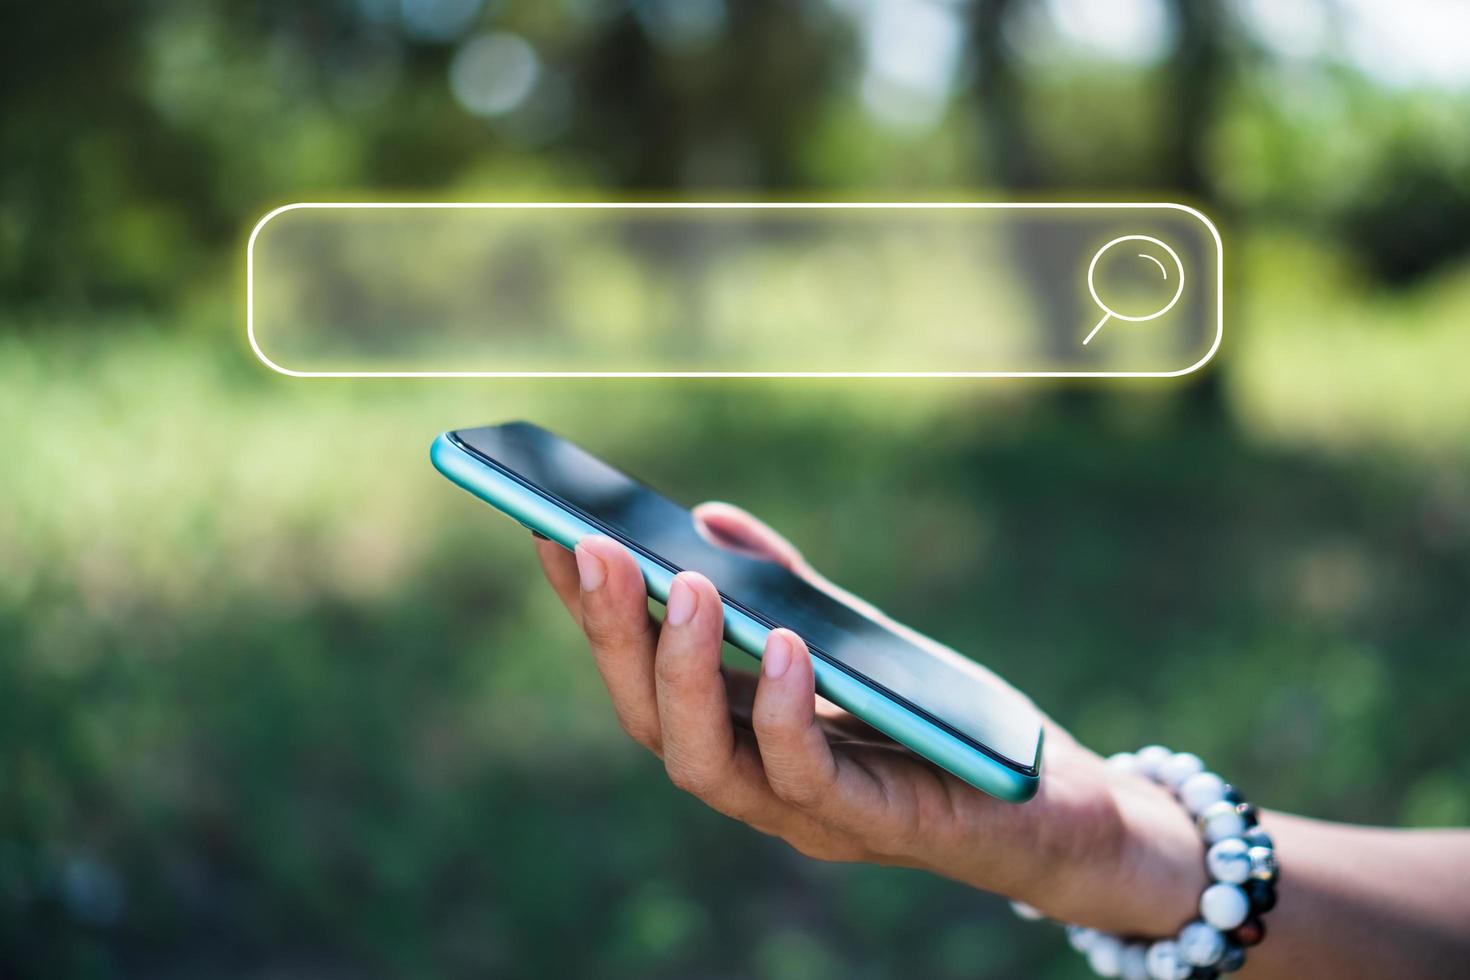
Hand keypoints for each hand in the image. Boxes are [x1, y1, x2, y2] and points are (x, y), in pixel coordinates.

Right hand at [532, 503, 1205, 933]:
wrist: (1042, 803)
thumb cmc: (934, 721)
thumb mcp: (852, 637)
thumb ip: (784, 589)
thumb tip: (707, 518)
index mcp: (734, 732)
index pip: (639, 673)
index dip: (590, 610)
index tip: (552, 531)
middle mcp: (751, 781)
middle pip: (649, 720)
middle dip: (613, 634)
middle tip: (594, 547)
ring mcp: (805, 814)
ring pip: (704, 761)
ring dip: (683, 671)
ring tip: (684, 587)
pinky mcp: (878, 825)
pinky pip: (810, 781)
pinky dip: (785, 716)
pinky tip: (785, 646)